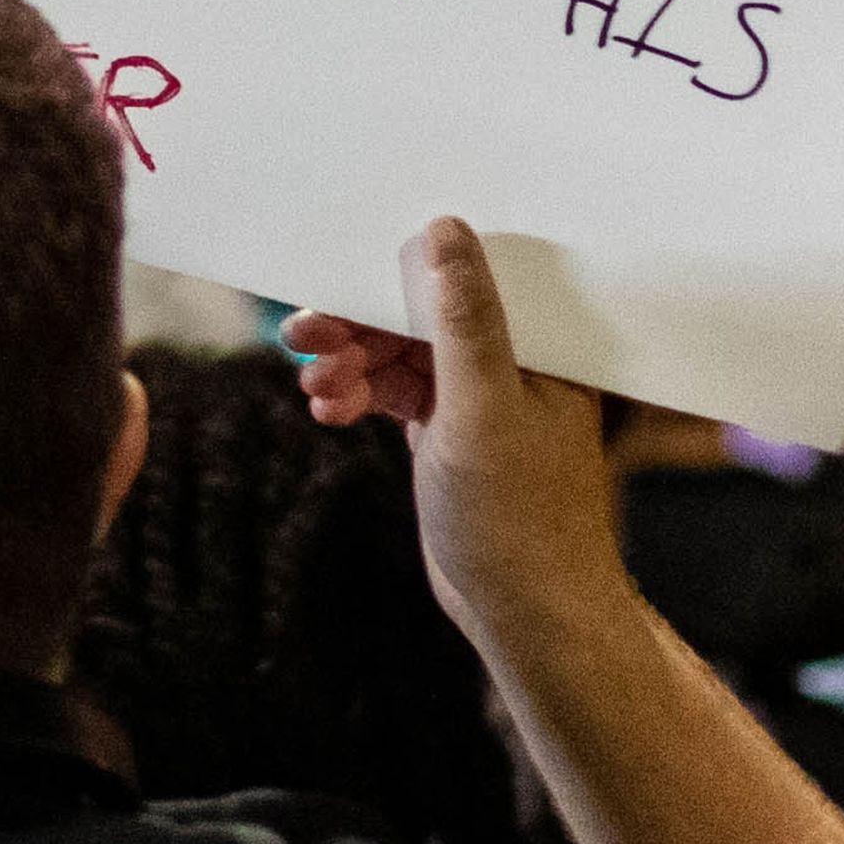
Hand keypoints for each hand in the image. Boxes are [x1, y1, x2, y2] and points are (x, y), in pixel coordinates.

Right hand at [281, 220, 623, 655]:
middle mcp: (511, 362)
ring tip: (314, 384)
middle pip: (422, 315)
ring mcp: (476, 398)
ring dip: (351, 362)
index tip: (342, 266)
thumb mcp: (483, 406)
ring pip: (400, 356)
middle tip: (303, 330)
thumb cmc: (522, 519)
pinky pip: (393, 394)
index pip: (467, 279)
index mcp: (540, 344)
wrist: (526, 611)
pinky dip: (359, 396)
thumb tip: (445, 232)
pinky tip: (328, 409)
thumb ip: (463, 320)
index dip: (404, 268)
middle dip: (360, 322)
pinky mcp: (448, 433)